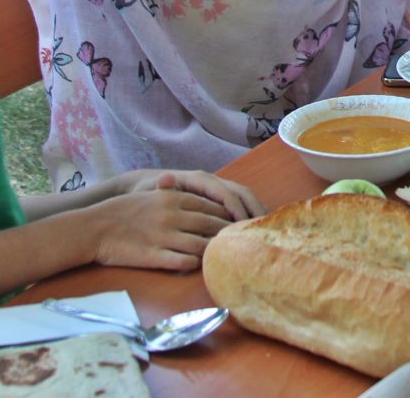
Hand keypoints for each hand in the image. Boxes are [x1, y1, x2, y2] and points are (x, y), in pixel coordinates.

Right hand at [87, 180, 236, 271]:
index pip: (213, 206)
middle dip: (229, 234)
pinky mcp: (154, 255)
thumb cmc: (124, 211)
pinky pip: (184, 262)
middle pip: (213, 225)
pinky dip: (196, 265)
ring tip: (225, 257)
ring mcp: (164, 236)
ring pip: (202, 245)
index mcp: (174, 198)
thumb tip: (206, 208)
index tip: (239, 224)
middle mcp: (173, 215)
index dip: (229, 216)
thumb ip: (180, 198)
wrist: (95, 227)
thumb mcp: (154, 196)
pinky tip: (202, 267)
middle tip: (241, 242)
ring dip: (215, 251)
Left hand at [122, 169, 264, 222]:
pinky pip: (240, 203)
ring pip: (244, 197)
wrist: (145, 186)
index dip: (236, 210)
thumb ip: (161, 187)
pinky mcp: (218, 198)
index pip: (225, 193)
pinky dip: (250, 214)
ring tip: (264, 230)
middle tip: (263, 229)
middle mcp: (212, 182)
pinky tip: (254, 230)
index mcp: (200, 180)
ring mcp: (217, 189)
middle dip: (254, 209)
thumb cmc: (148, 191)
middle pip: (241, 192)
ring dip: (255, 211)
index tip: (243, 227)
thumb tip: (165, 178)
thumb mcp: (151, 190)